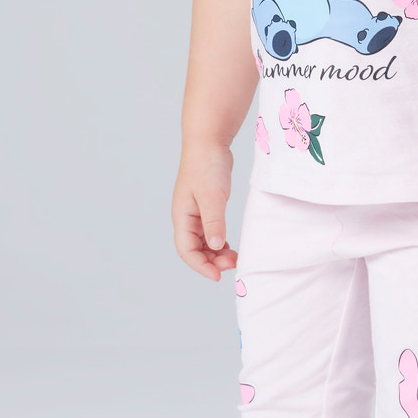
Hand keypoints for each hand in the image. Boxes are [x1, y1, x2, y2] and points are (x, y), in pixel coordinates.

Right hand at [172, 142, 237, 279]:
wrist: (208, 142)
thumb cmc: (207, 166)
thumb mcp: (212, 196)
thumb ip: (213, 223)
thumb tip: (215, 247)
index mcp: (182, 216)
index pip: (186, 250)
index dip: (200, 266)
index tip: (218, 275)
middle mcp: (186, 217)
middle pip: (194, 249)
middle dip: (211, 261)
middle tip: (233, 264)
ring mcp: (196, 213)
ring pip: (203, 242)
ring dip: (216, 253)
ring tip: (234, 257)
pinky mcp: (206, 207)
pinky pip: (210, 232)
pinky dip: (219, 242)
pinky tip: (230, 245)